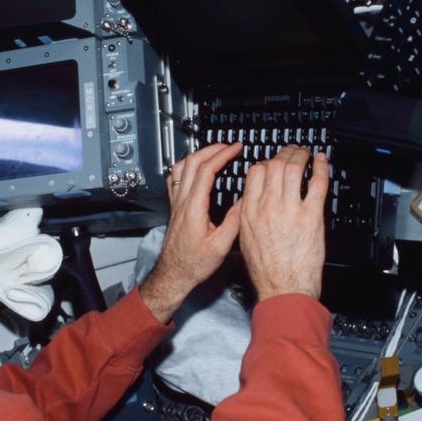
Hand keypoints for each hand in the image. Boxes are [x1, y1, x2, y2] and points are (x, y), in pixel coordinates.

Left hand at [139, 142, 242, 322]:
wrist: (174, 274)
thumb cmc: (194, 264)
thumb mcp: (221, 245)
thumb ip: (235, 220)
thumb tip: (247, 200)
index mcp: (194, 207)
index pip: (207, 170)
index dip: (222, 155)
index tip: (235, 148)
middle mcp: (182, 201)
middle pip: (193, 162)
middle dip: (212, 149)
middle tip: (229, 146)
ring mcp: (176, 203)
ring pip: (181, 167)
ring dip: (198, 155)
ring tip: (214, 152)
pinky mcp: (174, 207)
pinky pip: (175, 178)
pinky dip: (185, 166)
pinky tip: (193, 168)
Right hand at [237, 145, 327, 301]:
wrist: (284, 288)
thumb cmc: (267, 271)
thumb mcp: (246, 240)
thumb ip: (249, 217)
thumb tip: (254, 201)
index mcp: (250, 212)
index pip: (255, 173)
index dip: (265, 162)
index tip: (272, 162)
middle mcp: (268, 207)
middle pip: (275, 166)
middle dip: (285, 153)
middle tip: (293, 151)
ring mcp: (290, 211)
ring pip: (294, 170)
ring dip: (301, 156)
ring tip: (306, 153)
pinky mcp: (311, 217)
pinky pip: (317, 185)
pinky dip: (320, 169)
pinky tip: (322, 162)